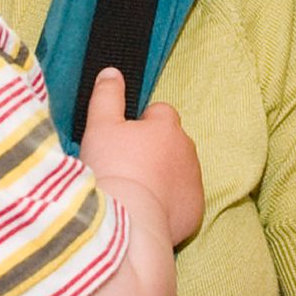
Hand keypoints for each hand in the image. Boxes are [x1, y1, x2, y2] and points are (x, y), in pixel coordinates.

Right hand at [80, 68, 203, 244]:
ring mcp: (194, 181)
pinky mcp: (195, 210)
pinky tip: (147, 211)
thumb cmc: (112, 170)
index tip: (122, 141)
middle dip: (153, 151)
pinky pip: (182, 200)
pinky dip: (169, 203)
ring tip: (134, 193)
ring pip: (178, 170)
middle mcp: (187, 149)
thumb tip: (112, 72)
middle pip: (170, 142)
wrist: (128, 223)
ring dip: (162, 177)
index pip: (159, 112)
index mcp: (167, 126)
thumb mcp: (100, 126)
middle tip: (125, 168)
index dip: (140, 124)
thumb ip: (107, 96)